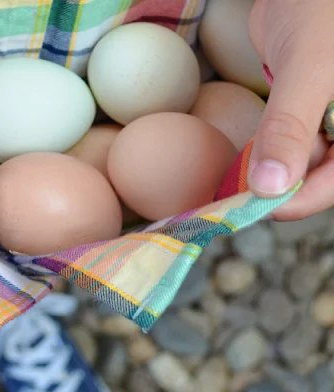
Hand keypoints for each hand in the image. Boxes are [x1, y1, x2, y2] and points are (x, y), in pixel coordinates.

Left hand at [248, 0, 333, 220]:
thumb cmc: (321, 9)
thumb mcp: (309, 69)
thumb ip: (289, 127)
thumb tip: (269, 187)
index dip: (299, 201)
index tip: (253, 209)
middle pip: (319, 178)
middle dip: (279, 192)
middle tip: (232, 204)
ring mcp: (330, 121)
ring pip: (301, 165)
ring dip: (268, 177)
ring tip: (230, 190)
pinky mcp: (306, 113)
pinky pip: (287, 144)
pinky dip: (265, 155)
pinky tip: (240, 166)